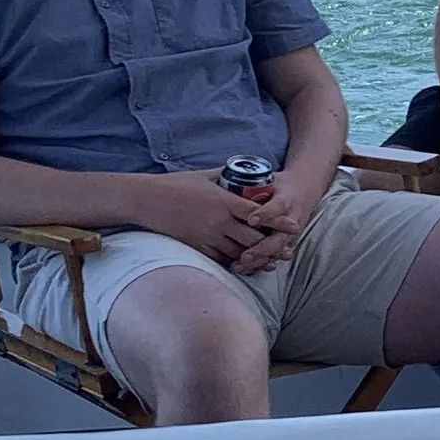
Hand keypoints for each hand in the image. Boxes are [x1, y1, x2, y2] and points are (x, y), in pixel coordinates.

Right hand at [142, 171, 285, 269]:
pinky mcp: (197, 247)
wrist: (147, 200)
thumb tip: (241, 173)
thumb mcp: (204, 175)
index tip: (292, 225)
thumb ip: (225, 176)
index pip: (258, 214)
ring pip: (238, 253)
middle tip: (286, 251)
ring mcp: (207, 237)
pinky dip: (234, 264)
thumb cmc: (175, 184)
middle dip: (272, 246)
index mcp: (224, 201)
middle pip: (253, 239)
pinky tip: (244, 266)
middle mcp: (219, 221)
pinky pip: (220, 260)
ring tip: (270, 263)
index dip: (277, 221)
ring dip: (256, 259)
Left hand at [239, 161, 327, 269]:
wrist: (304, 191)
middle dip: (262, 248)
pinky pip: (274, 256)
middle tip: (245, 256)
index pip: (278, 207)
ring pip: (276, 251)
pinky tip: (243, 269)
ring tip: (239, 265)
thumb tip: (223, 181)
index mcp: (286, 200)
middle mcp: (291, 220)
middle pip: (279, 239)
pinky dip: (259, 264)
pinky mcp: (287, 242)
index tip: (251, 219)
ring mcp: (290, 234)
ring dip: (259, 260)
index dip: (265, 214)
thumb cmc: (281, 186)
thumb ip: (252, 185)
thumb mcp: (271, 180)